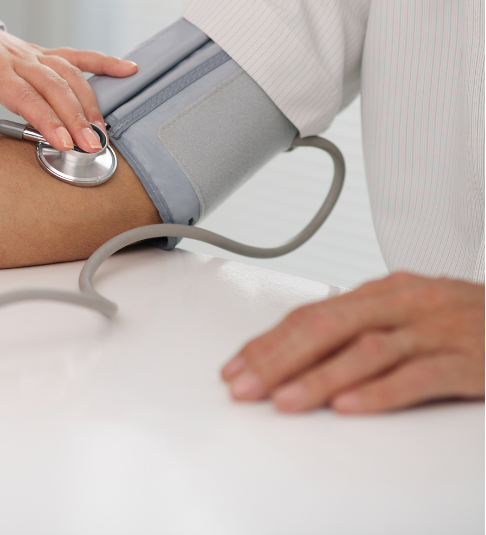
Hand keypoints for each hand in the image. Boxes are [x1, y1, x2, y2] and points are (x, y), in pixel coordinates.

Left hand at [0, 18, 137, 157]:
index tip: (63, 142)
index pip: (23, 96)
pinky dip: (103, 61)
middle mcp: (16, 58)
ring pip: (69, 73)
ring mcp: (31, 53)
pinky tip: (128, 70)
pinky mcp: (40, 52)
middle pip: (54, 87)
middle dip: (75, 117)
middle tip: (92, 146)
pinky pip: (76, 55)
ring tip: (103, 129)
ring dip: (89, 100)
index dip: (45, 119)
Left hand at [222, 272, 483, 413]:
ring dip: (318, 377)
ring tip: (282, 400)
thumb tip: (302, 349)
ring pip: (366, 350)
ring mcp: (441, 329)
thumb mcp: (413, 313)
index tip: (234, 367)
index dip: (269, 340)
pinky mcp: (473, 360)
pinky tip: (350, 405)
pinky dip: (380, 392)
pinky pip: (421, 376)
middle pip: (328, 326)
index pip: (313, 312)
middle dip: (277, 358)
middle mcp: (408, 303)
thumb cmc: (474, 323)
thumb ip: (365, 325)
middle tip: (242, 386)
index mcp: (387, 291)